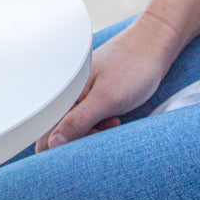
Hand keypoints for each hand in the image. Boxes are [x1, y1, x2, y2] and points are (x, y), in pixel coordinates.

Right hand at [36, 12, 182, 151]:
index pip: (45, 131)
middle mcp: (68, 95)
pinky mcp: (94, 97)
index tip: (79, 153)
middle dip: (81, 141)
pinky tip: (115, 118)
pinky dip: (102, 124)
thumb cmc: (134, 66)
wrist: (155, 45)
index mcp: (64, 93)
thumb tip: (53, 144)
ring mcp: (81, 96)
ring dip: (94, 133)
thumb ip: (78, 122)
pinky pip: (90, 120)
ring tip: (113, 122)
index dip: (58, 149)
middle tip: (102, 132)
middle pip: (61, 133)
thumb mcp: (107, 99)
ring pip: (78, 128)